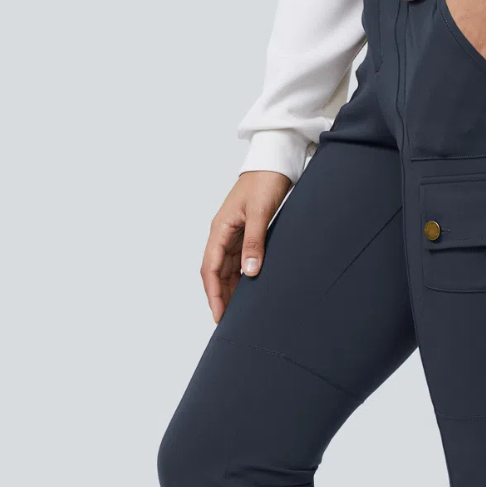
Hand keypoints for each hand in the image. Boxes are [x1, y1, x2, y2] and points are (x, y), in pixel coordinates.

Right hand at [201, 170, 290, 321]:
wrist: (274, 163)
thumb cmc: (265, 183)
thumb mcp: (261, 214)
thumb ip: (255, 243)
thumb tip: (250, 273)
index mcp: (220, 229)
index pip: (211, 268)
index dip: (213, 294)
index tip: (219, 316)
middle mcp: (223, 234)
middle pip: (216, 273)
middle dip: (220, 297)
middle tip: (228, 323)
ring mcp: (233, 235)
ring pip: (228, 270)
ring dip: (230, 290)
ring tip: (238, 313)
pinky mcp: (245, 234)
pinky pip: (239, 262)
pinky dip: (241, 279)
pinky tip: (248, 292)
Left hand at [399, 0, 485, 75]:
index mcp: (453, 25)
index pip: (440, 51)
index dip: (438, 59)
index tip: (436, 62)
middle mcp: (470, 42)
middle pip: (458, 66)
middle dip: (454, 69)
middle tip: (450, 74)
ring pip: (476, 72)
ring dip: (471, 74)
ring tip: (466, 79)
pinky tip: (485, 75)